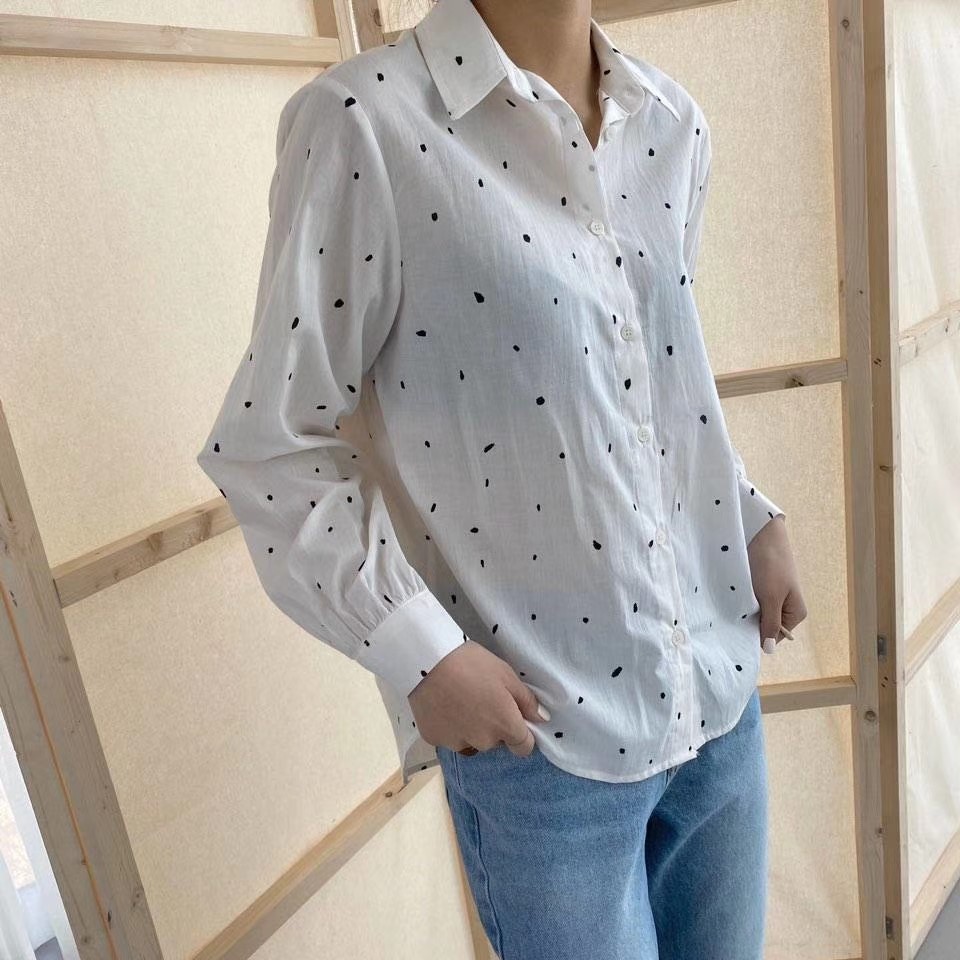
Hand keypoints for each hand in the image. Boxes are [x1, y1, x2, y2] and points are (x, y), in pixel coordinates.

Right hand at [407, 639, 548, 756]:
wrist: (427, 660)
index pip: (523, 747)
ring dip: (470, 728)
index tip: (512, 716)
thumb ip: (526, 701)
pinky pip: (449, 737)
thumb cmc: (472, 663)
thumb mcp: (506, 674)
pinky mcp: (434, 740)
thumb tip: (541, 719)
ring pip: (471, 741)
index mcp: (505, 726)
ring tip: (459, 700)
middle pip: (495, 742)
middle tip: (481, 698)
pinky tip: (442, 705)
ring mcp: (456, 743)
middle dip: (493, 726)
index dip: (521, 734)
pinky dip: (448, 726)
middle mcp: (483, 741)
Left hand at [746, 516, 806, 653]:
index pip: (774, 637)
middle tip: (736, 614)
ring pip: (755, 614)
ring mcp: (773, 597)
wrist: (761, 533)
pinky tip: (734, 595)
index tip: (741, 627)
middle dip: (750, 622)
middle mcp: (786, 608)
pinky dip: (742, 600)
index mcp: (796, 613)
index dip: (757, 635)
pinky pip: (751, 602)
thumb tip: (769, 650)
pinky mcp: (761, 587)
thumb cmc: (770, 564)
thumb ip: (770, 624)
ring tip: (736, 602)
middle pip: (764, 626)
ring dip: (745, 611)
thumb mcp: (771, 597)